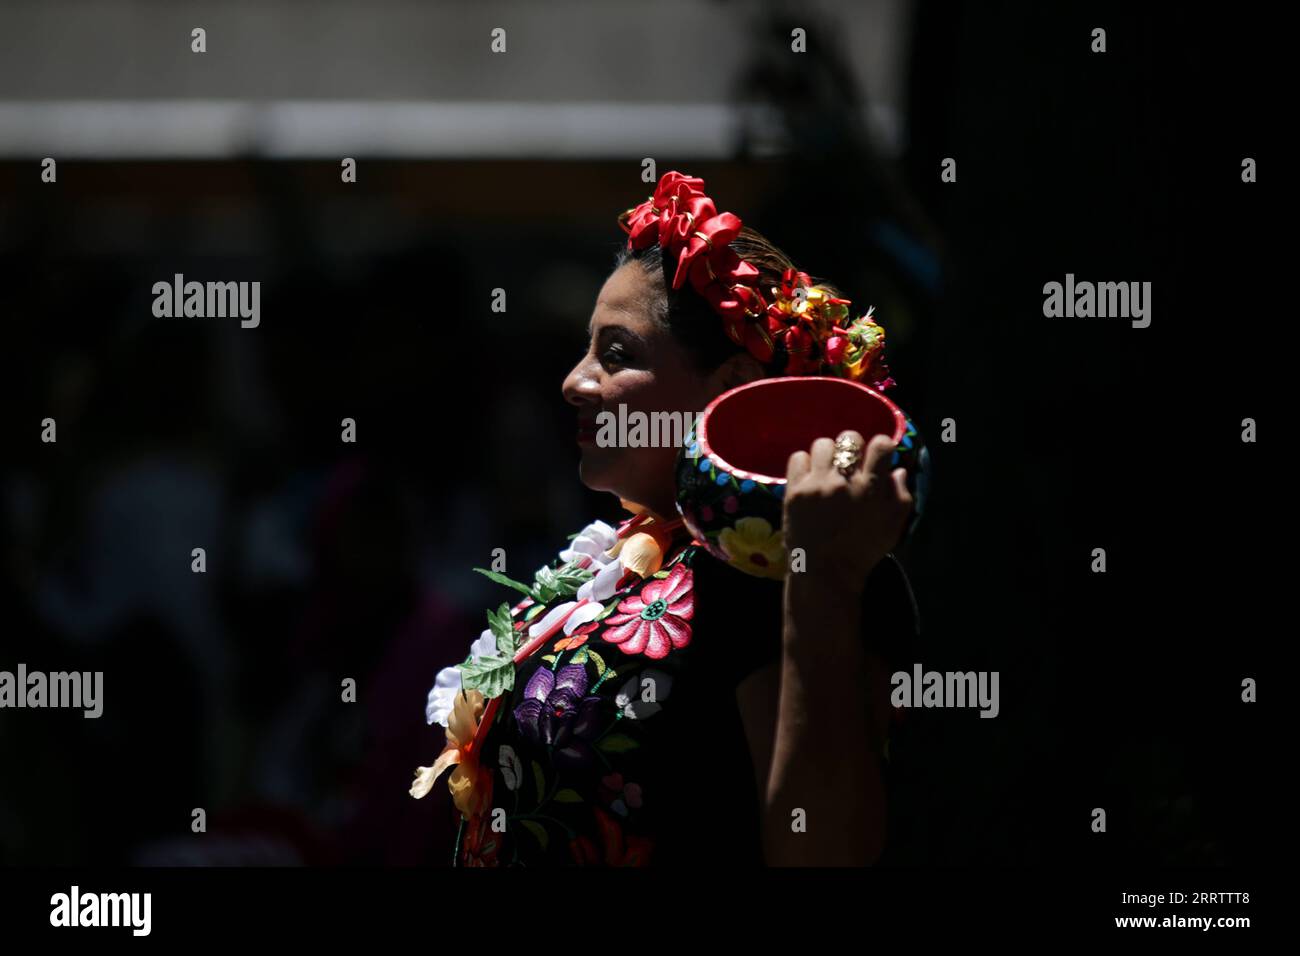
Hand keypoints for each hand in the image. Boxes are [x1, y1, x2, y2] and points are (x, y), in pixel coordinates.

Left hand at [783, 430, 913, 592]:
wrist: (825, 572)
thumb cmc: (863, 550)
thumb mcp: (894, 526)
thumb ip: (901, 494)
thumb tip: (897, 469)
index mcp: (871, 488)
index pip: (881, 444)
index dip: (881, 447)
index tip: (876, 457)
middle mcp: (843, 481)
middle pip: (849, 438)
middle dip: (853, 448)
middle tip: (850, 463)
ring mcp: (817, 485)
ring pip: (822, 444)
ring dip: (828, 455)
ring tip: (828, 470)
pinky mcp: (794, 491)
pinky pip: (798, 457)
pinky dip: (805, 464)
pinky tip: (810, 477)